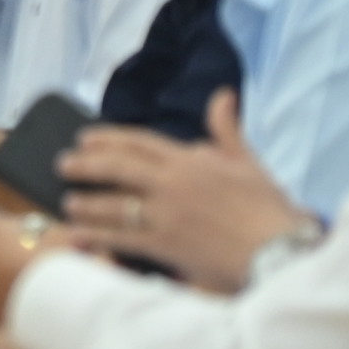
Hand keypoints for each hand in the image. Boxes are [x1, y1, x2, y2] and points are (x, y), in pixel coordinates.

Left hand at [57, 91, 310, 291]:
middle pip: (117, 168)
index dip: (108, 138)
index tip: (84, 138)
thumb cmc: (270, 210)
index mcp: (192, 161)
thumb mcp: (249, 164)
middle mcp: (173, 183)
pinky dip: (96, 239)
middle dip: (85, 165)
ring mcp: (166, 214)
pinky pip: (122, 239)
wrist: (284, 253)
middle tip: (63, 165)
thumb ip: (227, 131)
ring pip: (113, 204)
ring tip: (68, 204)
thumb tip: (222, 96)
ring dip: (86, 204)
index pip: (139, 142)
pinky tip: (77, 238)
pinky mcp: (166, 245)